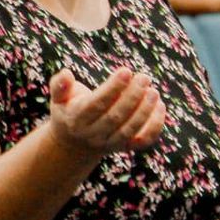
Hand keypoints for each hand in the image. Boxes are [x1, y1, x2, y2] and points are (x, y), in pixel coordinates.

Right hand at [46, 67, 165, 160]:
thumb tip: (66, 73)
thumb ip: (59, 84)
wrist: (74, 144)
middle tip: (144, 77)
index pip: (97, 104)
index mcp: (76, 119)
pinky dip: (155, 125)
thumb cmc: (70, 110)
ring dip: (145, 110)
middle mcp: (92, 134)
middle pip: (115, 117)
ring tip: (154, 91)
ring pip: (130, 129)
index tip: (126, 71)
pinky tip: (160, 106)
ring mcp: (109, 144)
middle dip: (132, 96)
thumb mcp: (59, 98)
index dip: (113, 88)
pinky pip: (143, 140)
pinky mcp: (125, 148)